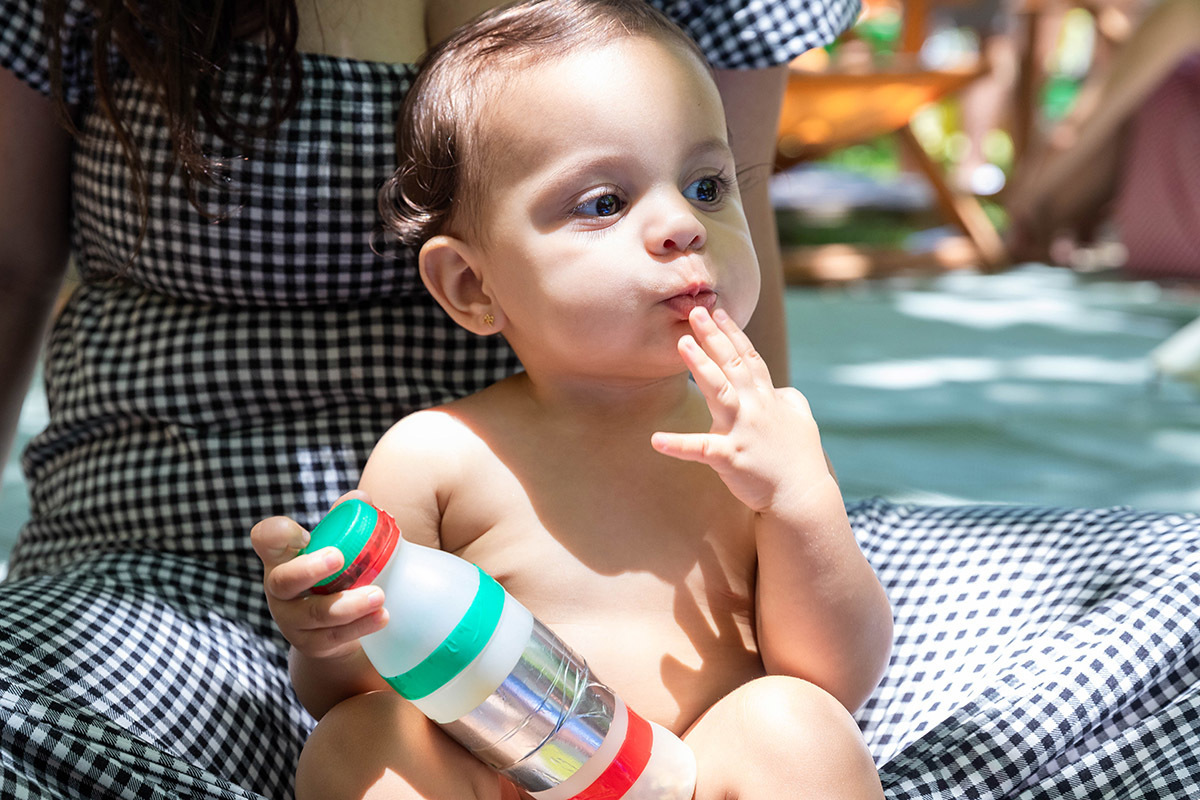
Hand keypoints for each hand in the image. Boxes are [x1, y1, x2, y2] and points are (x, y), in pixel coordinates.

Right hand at [251, 490, 388, 660]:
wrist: (331, 629)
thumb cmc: (332, 575)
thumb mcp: (334, 547)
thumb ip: (346, 520)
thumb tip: (361, 499)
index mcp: (282, 557)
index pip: (265, 539)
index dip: (277, 534)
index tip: (303, 532)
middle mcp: (280, 589)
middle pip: (284, 580)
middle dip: (311, 569)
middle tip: (339, 557)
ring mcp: (292, 620)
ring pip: (315, 613)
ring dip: (349, 605)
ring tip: (379, 595)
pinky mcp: (311, 644)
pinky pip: (334, 637)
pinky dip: (360, 626)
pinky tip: (381, 617)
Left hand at [651, 307, 829, 512]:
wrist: (802, 497)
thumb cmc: (800, 460)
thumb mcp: (802, 421)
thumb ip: (789, 401)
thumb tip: (783, 392)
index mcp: (768, 398)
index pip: (748, 357)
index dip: (733, 333)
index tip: (718, 311)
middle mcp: (755, 407)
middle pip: (732, 364)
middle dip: (713, 336)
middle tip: (695, 311)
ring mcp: (743, 431)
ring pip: (719, 392)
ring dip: (701, 366)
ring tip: (681, 344)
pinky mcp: (731, 457)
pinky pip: (701, 448)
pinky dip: (679, 444)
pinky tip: (656, 439)